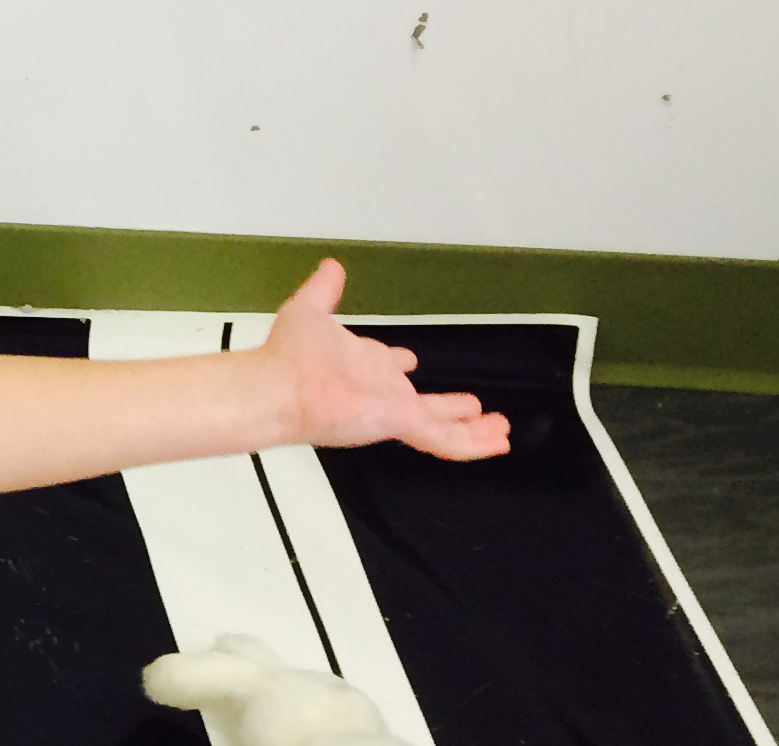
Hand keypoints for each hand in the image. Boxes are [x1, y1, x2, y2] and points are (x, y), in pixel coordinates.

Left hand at [260, 259, 509, 459]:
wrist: (279, 387)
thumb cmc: (288, 356)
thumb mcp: (309, 310)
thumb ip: (323, 289)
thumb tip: (330, 266)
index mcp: (363, 365)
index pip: (387, 366)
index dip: (398, 364)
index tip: (409, 360)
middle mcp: (380, 390)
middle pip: (424, 403)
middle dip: (451, 407)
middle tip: (474, 407)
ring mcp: (392, 410)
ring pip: (442, 426)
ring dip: (471, 430)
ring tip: (499, 431)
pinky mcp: (400, 424)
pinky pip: (444, 440)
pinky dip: (472, 444)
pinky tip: (496, 444)